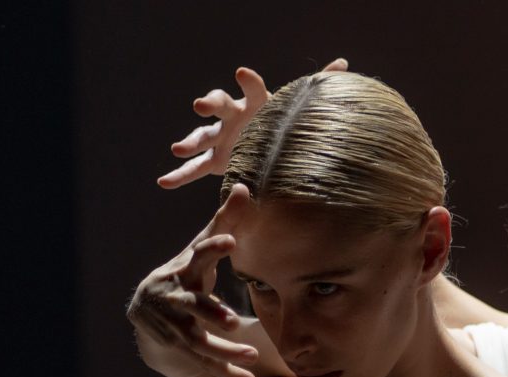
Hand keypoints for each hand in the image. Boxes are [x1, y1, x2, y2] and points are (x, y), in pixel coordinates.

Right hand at [128, 185, 261, 376]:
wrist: (146, 309)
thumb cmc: (185, 272)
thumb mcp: (200, 248)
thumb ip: (225, 222)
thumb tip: (246, 186)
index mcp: (185, 267)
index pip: (200, 254)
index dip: (213, 248)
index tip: (231, 240)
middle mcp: (175, 296)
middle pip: (192, 305)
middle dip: (210, 313)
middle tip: (232, 322)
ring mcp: (173, 324)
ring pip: (198, 340)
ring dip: (224, 352)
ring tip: (251, 358)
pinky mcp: (176, 346)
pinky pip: (201, 362)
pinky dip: (224, 372)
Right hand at [158, 59, 348, 189]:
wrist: (264, 149)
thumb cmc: (280, 125)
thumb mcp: (297, 109)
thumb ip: (319, 85)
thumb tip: (344, 63)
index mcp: (253, 102)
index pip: (251, 88)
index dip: (248, 81)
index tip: (243, 73)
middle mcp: (232, 117)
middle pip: (219, 105)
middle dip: (210, 103)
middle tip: (201, 105)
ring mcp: (219, 138)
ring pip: (201, 137)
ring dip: (189, 141)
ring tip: (178, 149)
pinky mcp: (213, 161)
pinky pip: (193, 170)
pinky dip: (179, 176)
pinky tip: (164, 182)